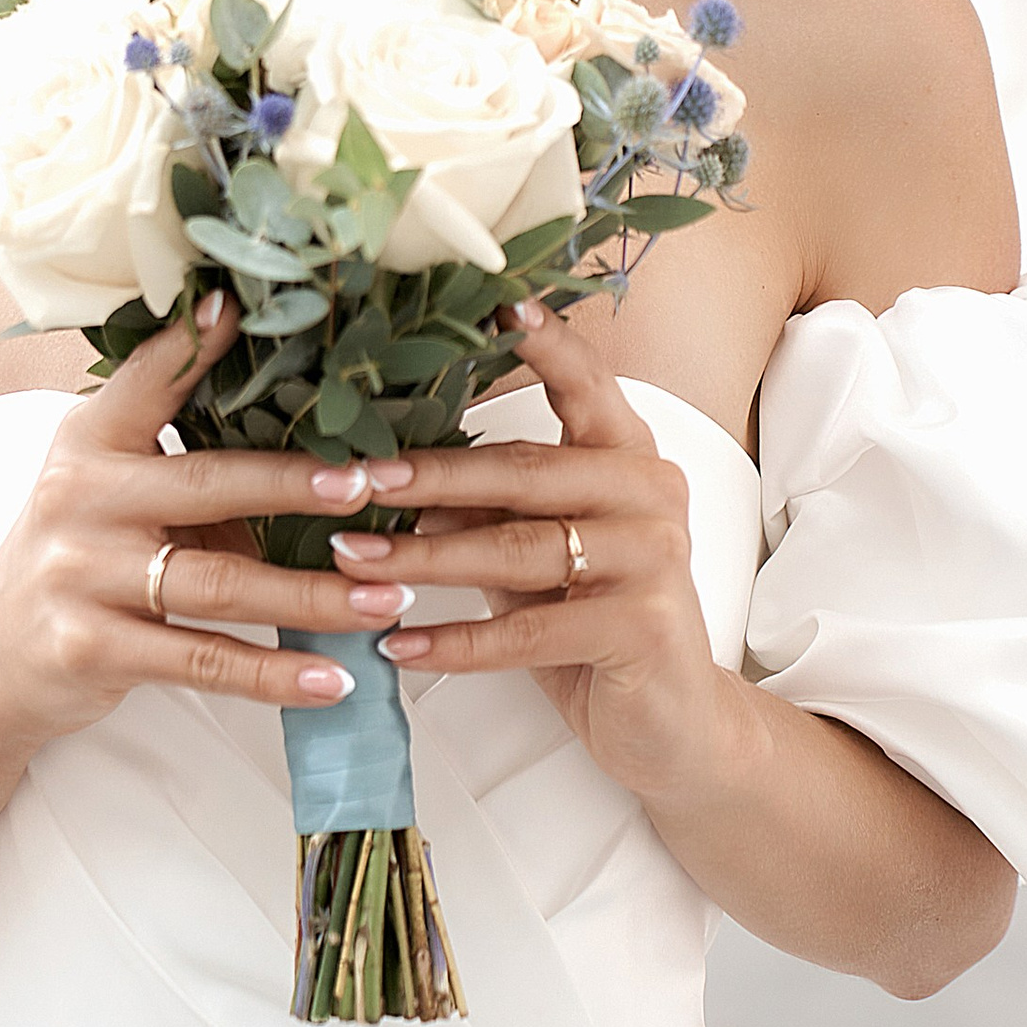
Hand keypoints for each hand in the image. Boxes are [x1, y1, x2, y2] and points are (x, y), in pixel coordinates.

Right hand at [0, 292, 425, 748]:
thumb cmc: (78, 555)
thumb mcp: (108, 488)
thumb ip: (185, 469)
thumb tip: (316, 465)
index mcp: (91, 440)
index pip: (149, 379)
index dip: (196, 344)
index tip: (247, 304)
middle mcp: (81, 497)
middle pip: (209, 486)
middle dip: (298, 487)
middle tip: (374, 486)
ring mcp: (82, 575)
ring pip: (221, 585)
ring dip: (314, 597)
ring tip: (389, 598)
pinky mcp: (92, 647)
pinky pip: (203, 660)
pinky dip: (274, 672)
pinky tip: (333, 680)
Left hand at [331, 301, 736, 811]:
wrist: (674, 723)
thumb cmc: (593, 624)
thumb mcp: (536, 557)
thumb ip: (486, 513)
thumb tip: (388, 480)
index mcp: (628, 457)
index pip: (585, 383)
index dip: (544, 342)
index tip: (497, 303)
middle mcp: (651, 493)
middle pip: (525, 470)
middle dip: (429, 477)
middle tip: (354, 481)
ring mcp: (656, 559)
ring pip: (518, 550)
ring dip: (424, 559)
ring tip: (352, 562)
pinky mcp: (643, 627)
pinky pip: (528, 632)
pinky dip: (454, 642)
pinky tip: (397, 645)